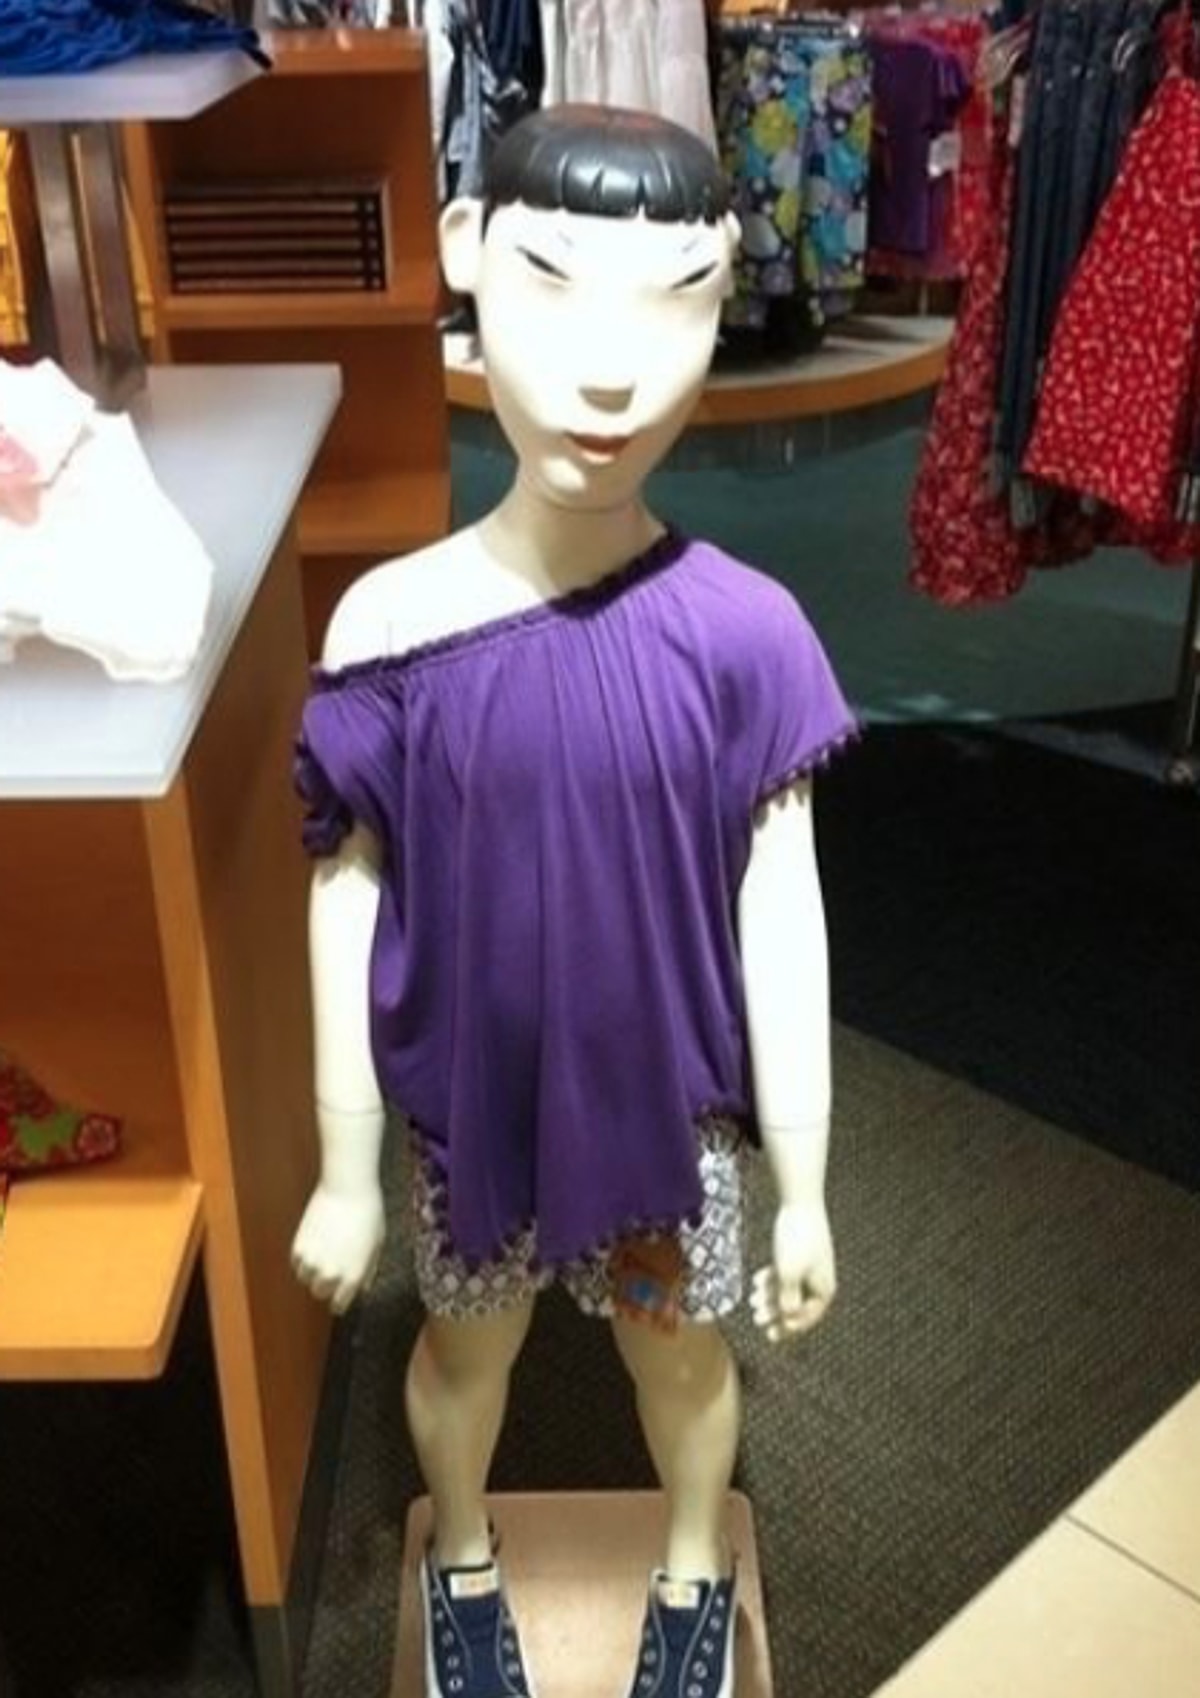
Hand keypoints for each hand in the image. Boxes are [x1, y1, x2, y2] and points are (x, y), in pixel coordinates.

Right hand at [291, 1182, 385, 1314]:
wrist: (348, 1188)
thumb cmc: (368, 1212)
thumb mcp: (377, 1244)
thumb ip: (369, 1269)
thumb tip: (363, 1288)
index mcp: (353, 1277)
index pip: (339, 1305)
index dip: (340, 1300)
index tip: (339, 1295)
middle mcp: (331, 1274)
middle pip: (320, 1293)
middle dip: (326, 1285)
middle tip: (332, 1268)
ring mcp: (312, 1262)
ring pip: (305, 1278)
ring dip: (312, 1271)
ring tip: (323, 1252)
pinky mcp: (298, 1247)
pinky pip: (297, 1263)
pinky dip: (303, 1258)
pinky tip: (314, 1242)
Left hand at [750, 1200, 835, 1344]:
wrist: (800, 1203)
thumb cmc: (796, 1241)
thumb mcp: (788, 1275)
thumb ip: (787, 1300)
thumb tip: (787, 1317)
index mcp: (823, 1290)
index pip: (807, 1317)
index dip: (788, 1327)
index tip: (771, 1334)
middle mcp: (820, 1279)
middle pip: (797, 1304)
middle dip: (776, 1313)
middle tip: (757, 1321)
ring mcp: (811, 1265)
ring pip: (789, 1287)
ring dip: (770, 1296)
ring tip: (752, 1301)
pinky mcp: (801, 1251)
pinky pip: (787, 1271)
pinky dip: (772, 1278)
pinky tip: (757, 1281)